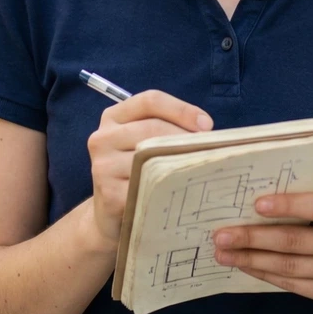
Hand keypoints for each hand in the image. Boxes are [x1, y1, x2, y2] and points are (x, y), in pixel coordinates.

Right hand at [87, 89, 212, 248]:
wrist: (110, 213)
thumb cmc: (135, 170)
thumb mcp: (144, 141)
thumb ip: (165, 128)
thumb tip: (205, 129)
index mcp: (114, 117)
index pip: (150, 100)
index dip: (182, 109)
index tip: (207, 124)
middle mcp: (103, 137)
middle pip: (152, 127)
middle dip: (185, 137)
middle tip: (208, 150)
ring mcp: (103, 166)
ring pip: (151, 156)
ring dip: (180, 162)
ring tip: (198, 168)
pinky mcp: (109, 194)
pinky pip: (146, 185)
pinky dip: (168, 186)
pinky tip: (181, 190)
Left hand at [210, 186, 312, 302]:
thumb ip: (307, 191)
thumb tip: (260, 184)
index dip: (288, 205)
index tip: (256, 204)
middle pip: (295, 242)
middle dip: (253, 238)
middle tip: (221, 234)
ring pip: (288, 266)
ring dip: (251, 259)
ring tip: (223, 252)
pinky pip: (290, 284)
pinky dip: (263, 273)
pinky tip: (244, 264)